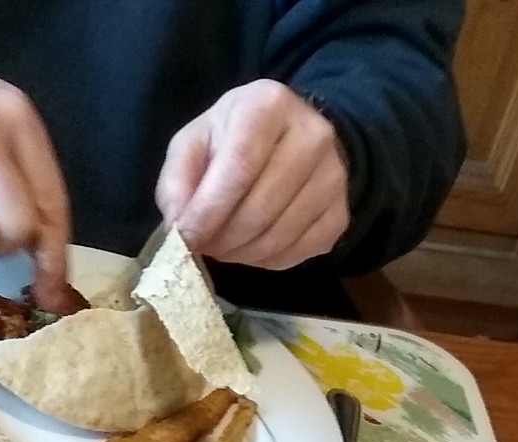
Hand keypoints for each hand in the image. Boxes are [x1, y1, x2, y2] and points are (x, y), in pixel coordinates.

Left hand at [156, 80, 348, 270]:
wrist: (296, 137)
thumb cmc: (237, 137)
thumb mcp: (197, 140)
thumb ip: (177, 180)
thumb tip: (178, 227)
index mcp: (268, 106)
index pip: (239, 167)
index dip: (209, 210)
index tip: (187, 238)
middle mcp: (311, 136)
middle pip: (259, 209)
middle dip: (223, 239)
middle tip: (204, 245)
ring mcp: (332, 178)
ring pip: (278, 237)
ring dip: (242, 254)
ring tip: (225, 245)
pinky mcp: (339, 215)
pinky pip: (297, 253)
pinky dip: (266, 260)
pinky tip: (253, 246)